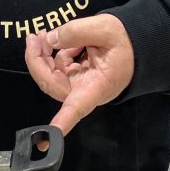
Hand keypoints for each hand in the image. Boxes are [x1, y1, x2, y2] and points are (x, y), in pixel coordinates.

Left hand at [24, 14, 134, 134]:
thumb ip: (76, 32)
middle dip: (37, 62)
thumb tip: (50, 40)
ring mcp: (78, 84)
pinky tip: (55, 39)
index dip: (61, 122)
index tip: (46, 141)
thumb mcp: (105, 29)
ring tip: (41, 34)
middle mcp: (85, 90)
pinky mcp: (75, 76)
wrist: (135, 42)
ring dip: (42, 55)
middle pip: (53, 85)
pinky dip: (51, 53)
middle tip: (33, 37)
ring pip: (50, 75)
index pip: (77, 108)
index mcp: (97, 86)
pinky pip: (56, 68)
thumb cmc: (125, 41)